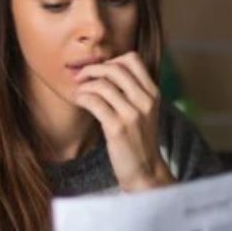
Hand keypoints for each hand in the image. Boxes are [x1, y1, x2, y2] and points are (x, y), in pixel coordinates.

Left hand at [73, 52, 173, 191]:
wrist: (145, 171)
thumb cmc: (139, 141)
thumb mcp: (144, 112)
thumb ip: (132, 92)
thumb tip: (105, 71)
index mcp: (153, 93)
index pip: (133, 59)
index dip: (111, 60)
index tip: (99, 71)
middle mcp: (145, 101)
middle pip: (115, 68)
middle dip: (92, 69)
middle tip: (80, 77)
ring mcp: (132, 115)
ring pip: (103, 85)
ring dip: (84, 85)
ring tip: (78, 92)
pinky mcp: (117, 129)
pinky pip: (94, 102)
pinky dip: (82, 98)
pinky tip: (79, 101)